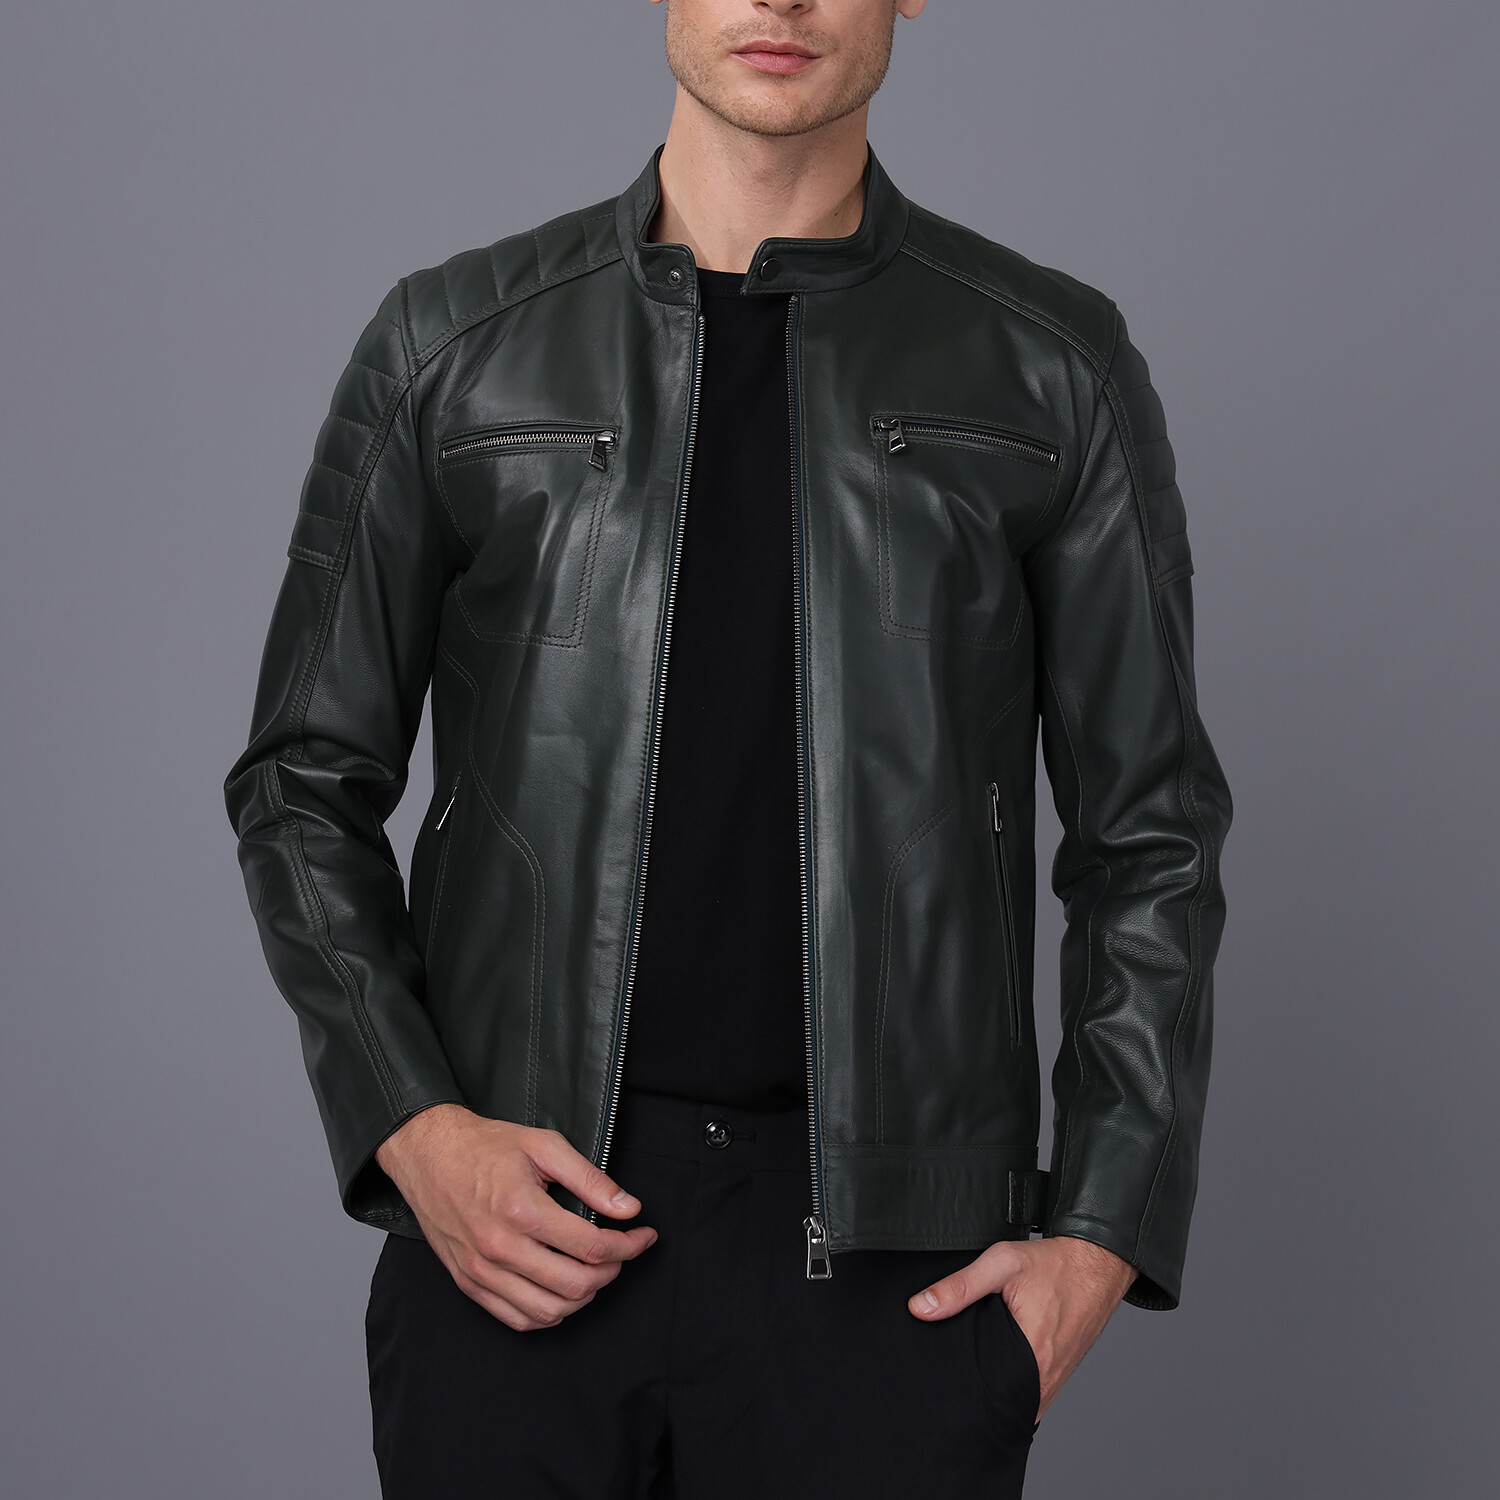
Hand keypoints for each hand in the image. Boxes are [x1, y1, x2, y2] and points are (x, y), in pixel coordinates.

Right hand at [375, 1103, 657, 1330]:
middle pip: (574, 1285)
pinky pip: (517, 1318)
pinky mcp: (469, 1283)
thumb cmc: (485, 1146)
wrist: (428, 1154)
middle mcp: (501, 1248)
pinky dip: (549, 1314)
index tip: (644, 1236)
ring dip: (583, 1297)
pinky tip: (562, 1291)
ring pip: (548, 1311)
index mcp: (522, 1210)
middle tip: (621, 1252)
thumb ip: (590, 1179)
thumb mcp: (544, 1146)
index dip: (629, 1245)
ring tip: (594, 1271)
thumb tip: (628, 1207)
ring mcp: (482, 1271)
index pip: (592, 1246)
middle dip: (611, 1272)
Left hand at [908, 1235, 1135, 1422]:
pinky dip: (1012, 1386)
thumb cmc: (1054, 1264)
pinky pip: (1031, 1392)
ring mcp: (1055, 1379)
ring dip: (995, 1393)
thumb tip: (920, 1308)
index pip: (987, 1394)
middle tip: (948, 1381)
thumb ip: (959, 1287)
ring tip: (968, 1378)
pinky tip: (995, 1371)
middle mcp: (1046, 1377)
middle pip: (1000, 1401)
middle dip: (975, 1396)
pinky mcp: (1059, 1373)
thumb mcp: (1001, 1263)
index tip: (940, 1384)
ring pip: (1016, 1400)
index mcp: (1032, 1357)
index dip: (961, 1392)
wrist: (1097, 1263)